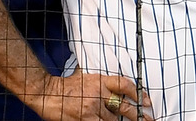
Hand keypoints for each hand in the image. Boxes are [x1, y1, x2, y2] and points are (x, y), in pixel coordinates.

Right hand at [32, 69, 153, 120]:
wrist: (47, 92)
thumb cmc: (66, 86)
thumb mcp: (86, 78)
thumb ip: (100, 84)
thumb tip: (115, 90)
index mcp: (99, 80)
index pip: (124, 85)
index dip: (138, 93)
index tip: (146, 100)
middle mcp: (98, 93)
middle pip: (123, 106)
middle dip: (138, 115)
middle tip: (148, 119)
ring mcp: (91, 108)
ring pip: (113, 120)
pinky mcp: (84, 119)